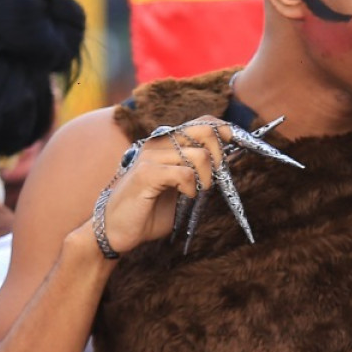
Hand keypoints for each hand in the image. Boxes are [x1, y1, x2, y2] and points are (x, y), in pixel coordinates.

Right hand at [95, 118, 233, 255]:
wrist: (117, 229)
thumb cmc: (149, 210)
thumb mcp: (181, 187)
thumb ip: (198, 172)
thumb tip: (226, 159)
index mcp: (167, 143)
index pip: (203, 122)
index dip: (224, 130)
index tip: (234, 144)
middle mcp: (159, 143)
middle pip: (205, 131)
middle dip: (219, 155)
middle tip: (212, 178)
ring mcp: (151, 156)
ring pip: (199, 155)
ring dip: (206, 178)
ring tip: (194, 192)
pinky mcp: (146, 173)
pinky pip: (185, 174)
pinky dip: (192, 188)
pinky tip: (184, 196)